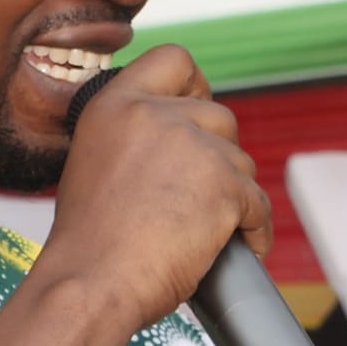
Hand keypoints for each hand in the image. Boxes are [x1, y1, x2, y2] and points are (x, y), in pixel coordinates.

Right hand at [38, 44, 271, 336]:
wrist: (90, 285)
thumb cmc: (88, 243)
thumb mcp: (93, 161)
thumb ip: (132, 137)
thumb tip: (175, 142)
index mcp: (115, 104)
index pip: (174, 60)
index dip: (195, 85)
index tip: (196, 112)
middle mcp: (154, 115)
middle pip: (219, 116)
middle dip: (218, 156)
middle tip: (200, 194)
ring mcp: (193, 147)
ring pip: (241, 162)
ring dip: (233, 195)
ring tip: (209, 231)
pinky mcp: (224, 185)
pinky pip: (258, 203)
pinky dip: (254, 228)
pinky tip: (238, 247)